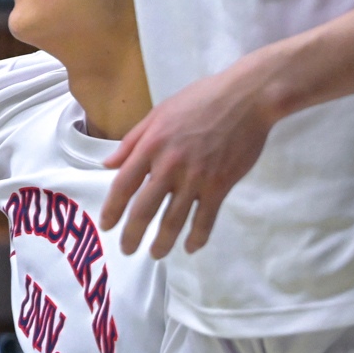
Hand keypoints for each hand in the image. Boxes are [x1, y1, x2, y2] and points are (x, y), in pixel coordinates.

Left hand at [102, 59, 277, 256]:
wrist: (246, 98)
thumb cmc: (200, 100)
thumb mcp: (157, 113)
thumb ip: (132, 141)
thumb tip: (108, 164)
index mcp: (150, 146)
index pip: (123, 185)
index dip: (112, 209)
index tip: (107, 225)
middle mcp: (169, 166)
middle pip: (144, 209)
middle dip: (132, 234)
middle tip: (126, 250)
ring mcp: (196, 178)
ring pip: (174, 219)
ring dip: (162, 242)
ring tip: (155, 254)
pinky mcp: (221, 185)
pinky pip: (206, 218)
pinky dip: (198, 236)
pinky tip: (191, 247)